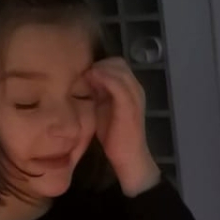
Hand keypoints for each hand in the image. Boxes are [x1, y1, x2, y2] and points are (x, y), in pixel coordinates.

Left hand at [85, 58, 159, 195]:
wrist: (128, 157)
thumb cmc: (115, 136)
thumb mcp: (104, 108)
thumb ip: (98, 93)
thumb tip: (83, 78)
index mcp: (131, 89)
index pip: (117, 64)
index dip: (101, 65)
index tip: (86, 74)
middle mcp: (136, 89)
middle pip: (118, 63)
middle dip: (100, 65)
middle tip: (84, 75)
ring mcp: (134, 96)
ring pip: (118, 69)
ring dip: (100, 69)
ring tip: (86, 77)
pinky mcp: (128, 105)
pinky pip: (117, 83)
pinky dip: (103, 78)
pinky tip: (91, 80)